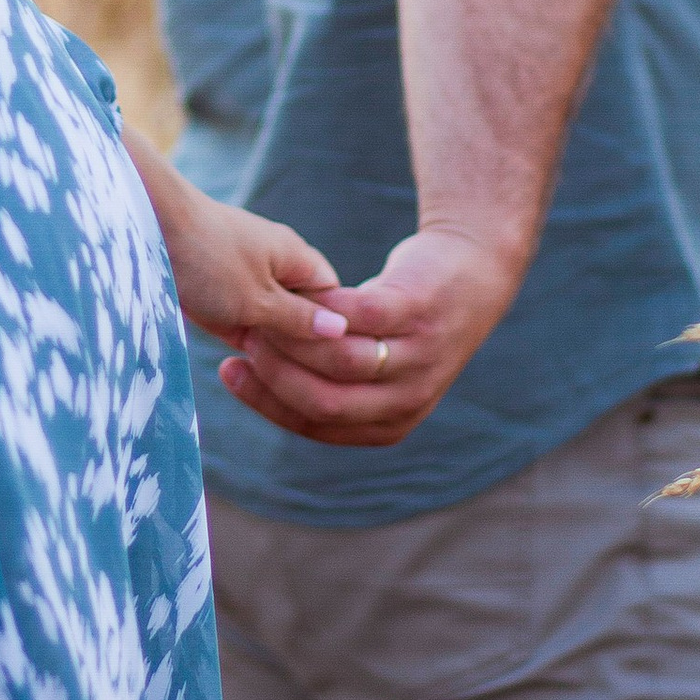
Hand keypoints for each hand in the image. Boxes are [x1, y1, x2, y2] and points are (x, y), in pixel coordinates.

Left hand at [121, 129, 342, 351]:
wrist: (146, 227)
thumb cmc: (207, 259)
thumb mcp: (257, 299)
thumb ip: (298, 319)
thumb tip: (342, 331)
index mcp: (296, 257)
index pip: (334, 297)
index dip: (335, 329)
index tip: (332, 363)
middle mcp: (275, 264)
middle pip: (302, 311)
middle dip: (300, 342)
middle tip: (298, 375)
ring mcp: (245, 276)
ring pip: (271, 320)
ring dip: (268, 343)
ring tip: (269, 373)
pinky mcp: (218, 289)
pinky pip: (243, 319)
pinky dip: (243, 338)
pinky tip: (243, 362)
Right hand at [215, 222, 520, 448]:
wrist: (471, 273)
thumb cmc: (405, 324)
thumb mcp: (376, 369)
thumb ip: (329, 385)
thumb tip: (254, 384)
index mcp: (390, 424)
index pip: (314, 426)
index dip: (264, 401)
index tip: (228, 370)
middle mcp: (409, 399)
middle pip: (324, 401)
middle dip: (273, 373)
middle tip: (242, 338)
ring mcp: (419, 356)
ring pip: (339, 360)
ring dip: (291, 336)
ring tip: (263, 311)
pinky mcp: (419, 310)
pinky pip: (358, 313)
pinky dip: (322, 302)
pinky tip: (299, 288)